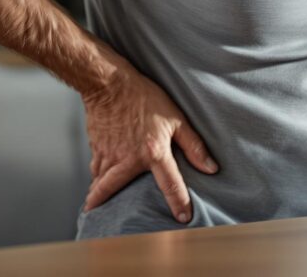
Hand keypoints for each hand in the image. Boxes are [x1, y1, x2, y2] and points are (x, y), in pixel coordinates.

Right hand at [81, 68, 218, 222]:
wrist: (110, 83)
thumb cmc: (145, 97)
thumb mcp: (176, 118)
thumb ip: (194, 145)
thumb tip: (211, 167)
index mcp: (154, 152)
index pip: (171, 184)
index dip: (180, 203)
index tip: (183, 218)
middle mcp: (129, 159)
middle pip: (118, 191)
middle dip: (113, 207)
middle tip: (110, 222)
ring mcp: (109, 154)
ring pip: (102, 182)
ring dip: (101, 193)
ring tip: (98, 205)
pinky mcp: (96, 148)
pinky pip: (95, 168)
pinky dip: (96, 176)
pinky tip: (97, 179)